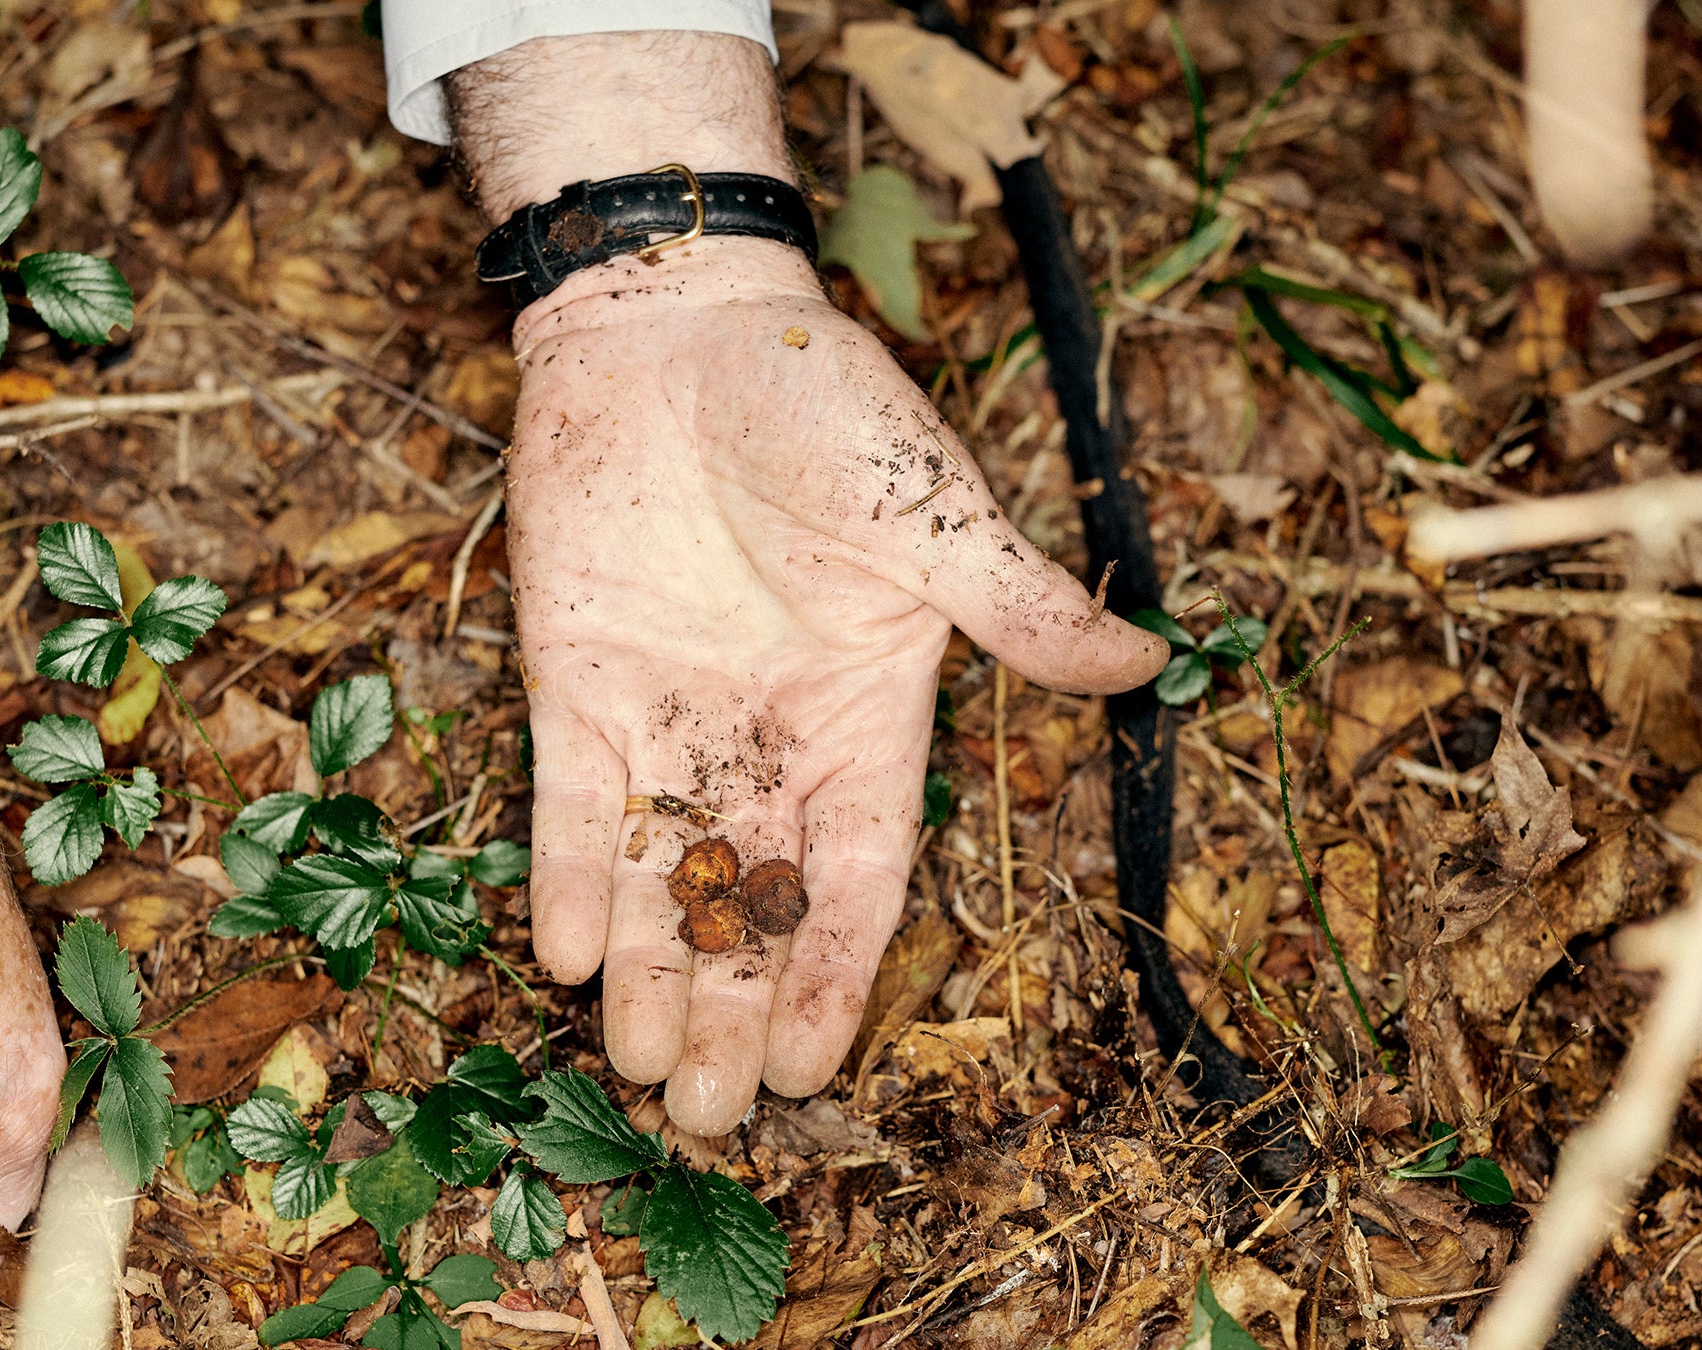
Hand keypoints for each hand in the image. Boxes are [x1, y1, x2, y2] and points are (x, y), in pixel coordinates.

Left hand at [502, 239, 1163, 1132]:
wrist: (674, 324)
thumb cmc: (817, 405)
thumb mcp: (928, 510)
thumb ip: (1012, 602)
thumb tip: (1142, 665)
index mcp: (863, 716)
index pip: (859, 877)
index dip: (833, 974)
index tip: (807, 1070)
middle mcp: (763, 739)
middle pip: (753, 903)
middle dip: (730, 1007)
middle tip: (708, 1120)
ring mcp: (666, 716)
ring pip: (660, 876)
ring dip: (648, 971)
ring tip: (636, 1074)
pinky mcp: (573, 681)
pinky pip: (570, 802)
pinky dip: (565, 874)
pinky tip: (560, 955)